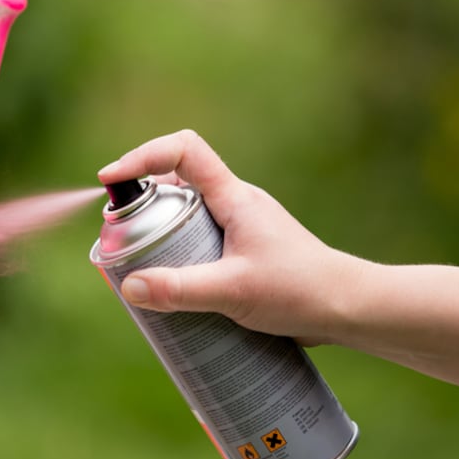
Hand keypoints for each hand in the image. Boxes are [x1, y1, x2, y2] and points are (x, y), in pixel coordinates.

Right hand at [98, 129, 366, 344]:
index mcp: (234, 196)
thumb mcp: (233, 290)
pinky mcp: (244, 252)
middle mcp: (236, 204)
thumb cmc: (300, 290)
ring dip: (158, 231)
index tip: (111, 180)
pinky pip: (200, 241)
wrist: (348, 308)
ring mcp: (241, 227)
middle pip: (176, 183)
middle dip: (141, 203)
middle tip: (119, 234)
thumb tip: (129, 286)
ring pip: (187, 214)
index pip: (184, 150)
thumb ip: (180, 289)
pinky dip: (177, 254)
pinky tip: (173, 288)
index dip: (142, 156)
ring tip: (140, 264)